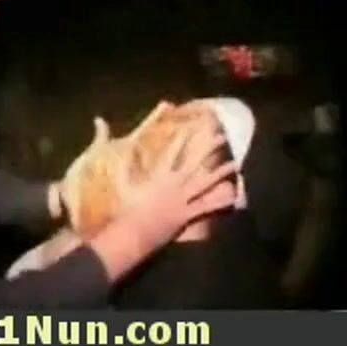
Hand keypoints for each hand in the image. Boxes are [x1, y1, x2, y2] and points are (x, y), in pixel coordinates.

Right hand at [118, 122, 236, 253]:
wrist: (133, 233)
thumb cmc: (127, 207)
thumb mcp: (123, 182)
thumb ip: (126, 164)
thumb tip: (125, 147)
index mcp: (159, 175)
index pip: (173, 152)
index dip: (183, 138)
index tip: (193, 126)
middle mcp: (173, 184)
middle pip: (195, 164)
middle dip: (208, 149)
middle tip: (222, 137)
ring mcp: (182, 200)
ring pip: (205, 183)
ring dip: (220, 173)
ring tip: (235, 164)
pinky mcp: (186, 214)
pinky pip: (206, 206)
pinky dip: (219, 202)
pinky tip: (233, 197)